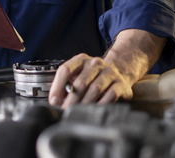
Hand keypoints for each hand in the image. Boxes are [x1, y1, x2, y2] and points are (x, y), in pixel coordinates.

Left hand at [48, 29, 166, 107]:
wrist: (119, 73)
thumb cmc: (93, 78)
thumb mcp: (79, 76)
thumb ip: (66, 85)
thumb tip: (55, 101)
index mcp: (82, 60)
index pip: (66, 70)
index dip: (57, 87)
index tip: (54, 101)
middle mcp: (95, 64)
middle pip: (80, 82)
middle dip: (70, 100)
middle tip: (65, 111)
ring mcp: (109, 72)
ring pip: (95, 89)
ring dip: (84, 104)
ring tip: (78, 113)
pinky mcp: (120, 84)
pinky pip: (110, 95)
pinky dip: (101, 104)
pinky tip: (94, 110)